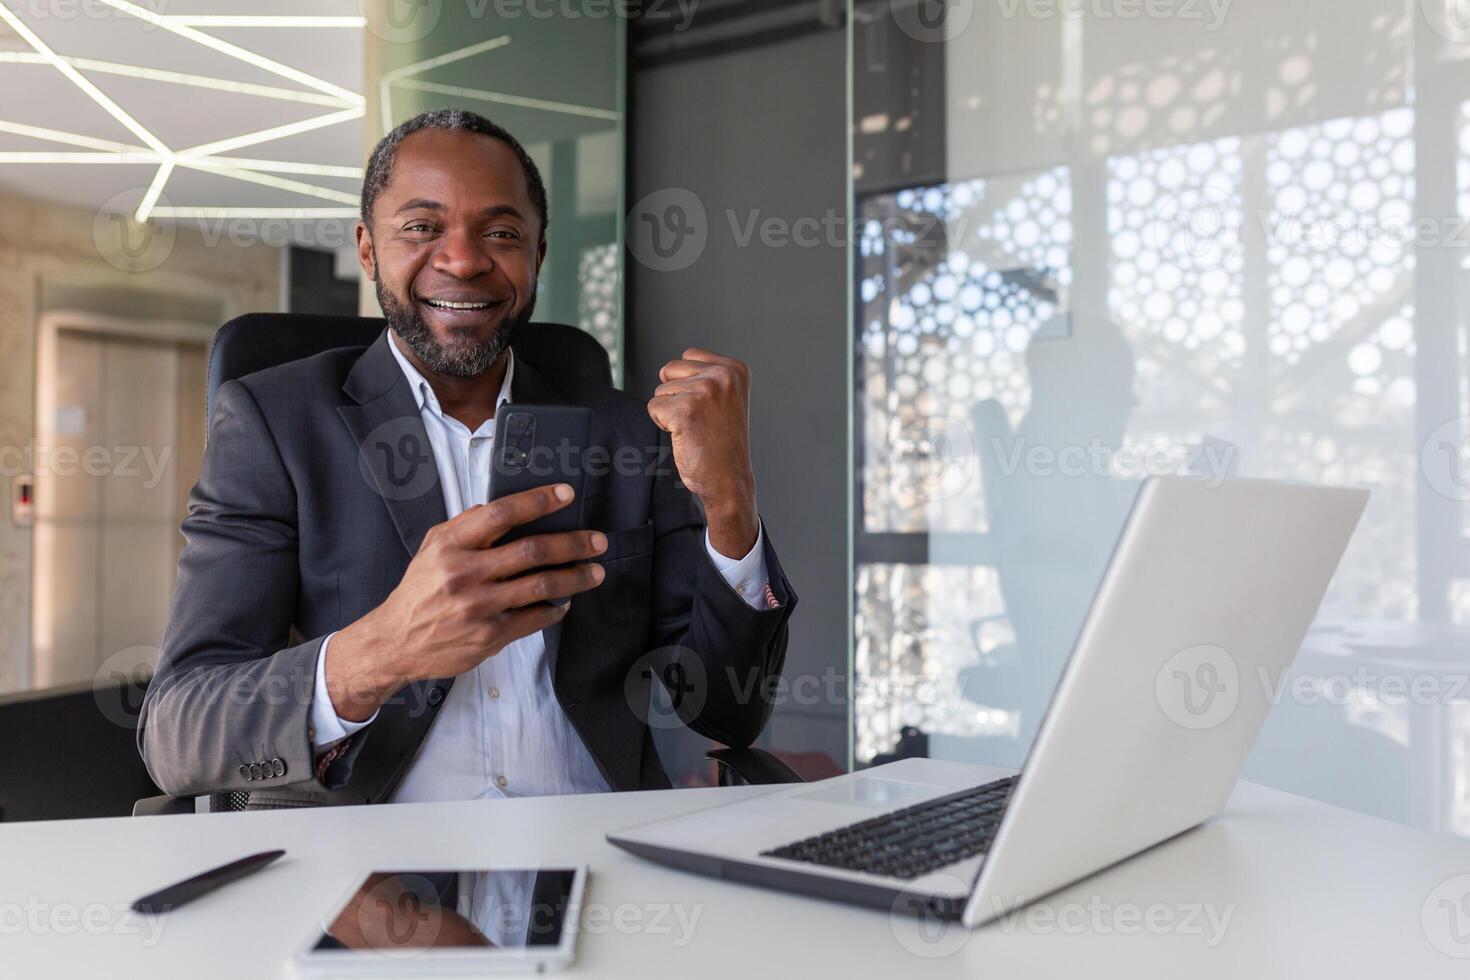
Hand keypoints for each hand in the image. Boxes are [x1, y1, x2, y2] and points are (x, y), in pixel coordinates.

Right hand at [325, 484, 607, 720]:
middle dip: (572, 544)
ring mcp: (479, 607)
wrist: (396, 641)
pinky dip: (556, 609)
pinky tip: (565, 602)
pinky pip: (534, 618)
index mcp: (451, 544)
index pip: (501, 513)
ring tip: (595, 571)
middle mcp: (465, 573)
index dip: (537, 501)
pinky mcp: (489, 635)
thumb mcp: (433, 547)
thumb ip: (466, 525)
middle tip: (597, 541)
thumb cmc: (420, 590)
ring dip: (575, 577)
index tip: (565, 494)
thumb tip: (504, 507)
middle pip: (532, 551)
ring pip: (541, 586)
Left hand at [647, 348, 758, 557]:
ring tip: (696, 429)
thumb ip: (706, 375)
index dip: (688, 384)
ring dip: (671, 413)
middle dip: (677, 396)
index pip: (688, 356)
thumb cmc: (723, 444)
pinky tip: (686, 436)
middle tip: (700, 420)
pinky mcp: (685, 410)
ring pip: (660, 391)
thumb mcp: (726, 398)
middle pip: (670, 370)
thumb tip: (666, 369)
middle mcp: (722, 375)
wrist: (728, 480)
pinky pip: (654, 408)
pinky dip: (664, 425)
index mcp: (735, 369)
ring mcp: (704, 391)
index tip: (709, 407)